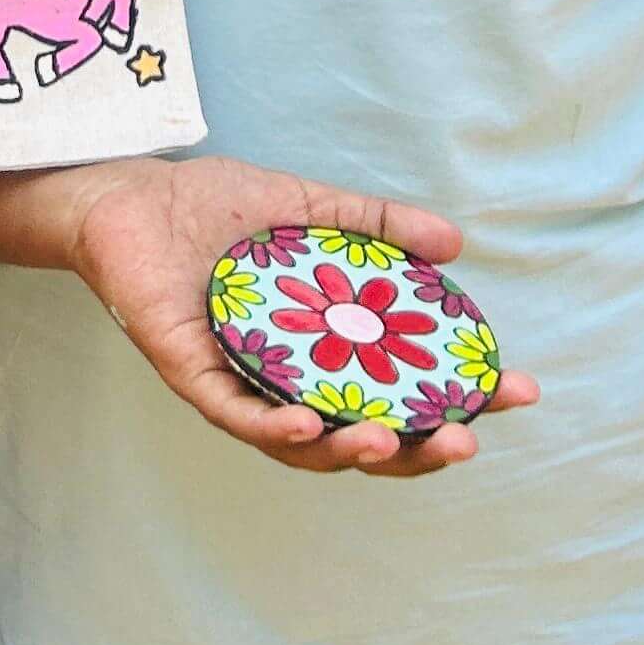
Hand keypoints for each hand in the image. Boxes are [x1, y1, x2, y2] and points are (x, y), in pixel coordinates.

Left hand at [58, 154, 536, 478]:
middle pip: (362, 439)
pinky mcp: (193, 376)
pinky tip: (311, 425)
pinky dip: (275, 427)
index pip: (400, 392)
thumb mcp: (309, 207)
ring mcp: (241, 384)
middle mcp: (287, 381)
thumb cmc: (212, 208)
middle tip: (466, 440)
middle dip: (417, 450)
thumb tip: (456, 242)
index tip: (516, 390)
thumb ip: (375, 225)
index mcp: (321, 352)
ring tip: (391, 441)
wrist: (127, 193)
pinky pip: (238, 416)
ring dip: (351, 451)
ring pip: (303, 446)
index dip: (457, 401)